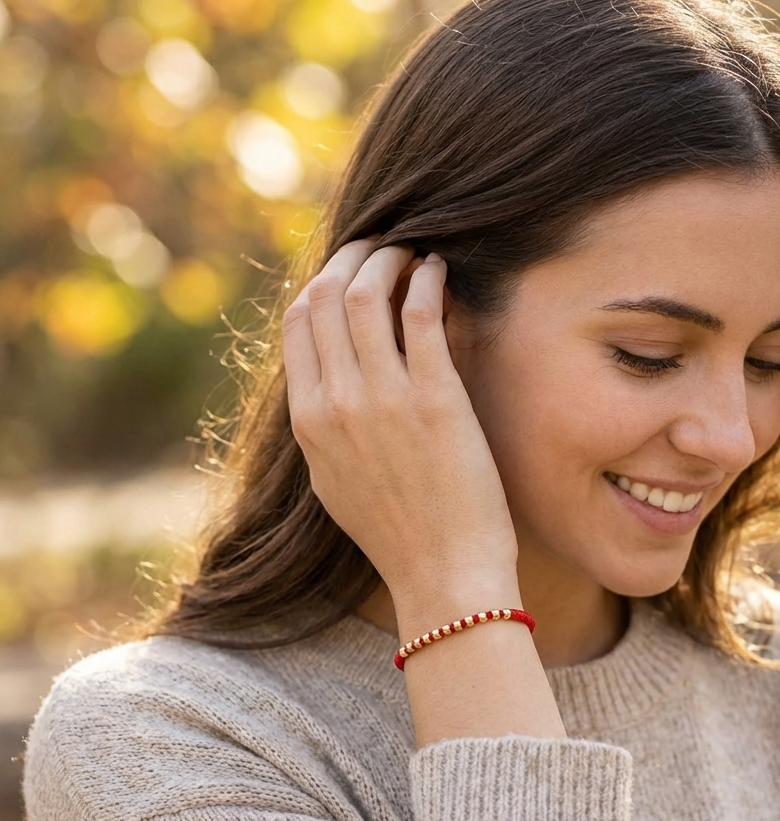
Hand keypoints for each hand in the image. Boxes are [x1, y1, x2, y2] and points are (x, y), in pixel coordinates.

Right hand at [282, 239, 520, 631]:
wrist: (443, 575)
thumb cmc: (399, 535)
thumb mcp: (337, 483)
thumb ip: (325, 428)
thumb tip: (332, 382)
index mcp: (308, 422)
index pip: (296, 324)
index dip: (320, 283)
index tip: (347, 270)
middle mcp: (336, 402)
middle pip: (324, 297)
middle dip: (351, 257)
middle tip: (380, 245)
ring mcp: (383, 399)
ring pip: (366, 294)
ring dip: (388, 259)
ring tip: (411, 251)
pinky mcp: (434, 398)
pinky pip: (421, 315)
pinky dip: (427, 281)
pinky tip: (439, 271)